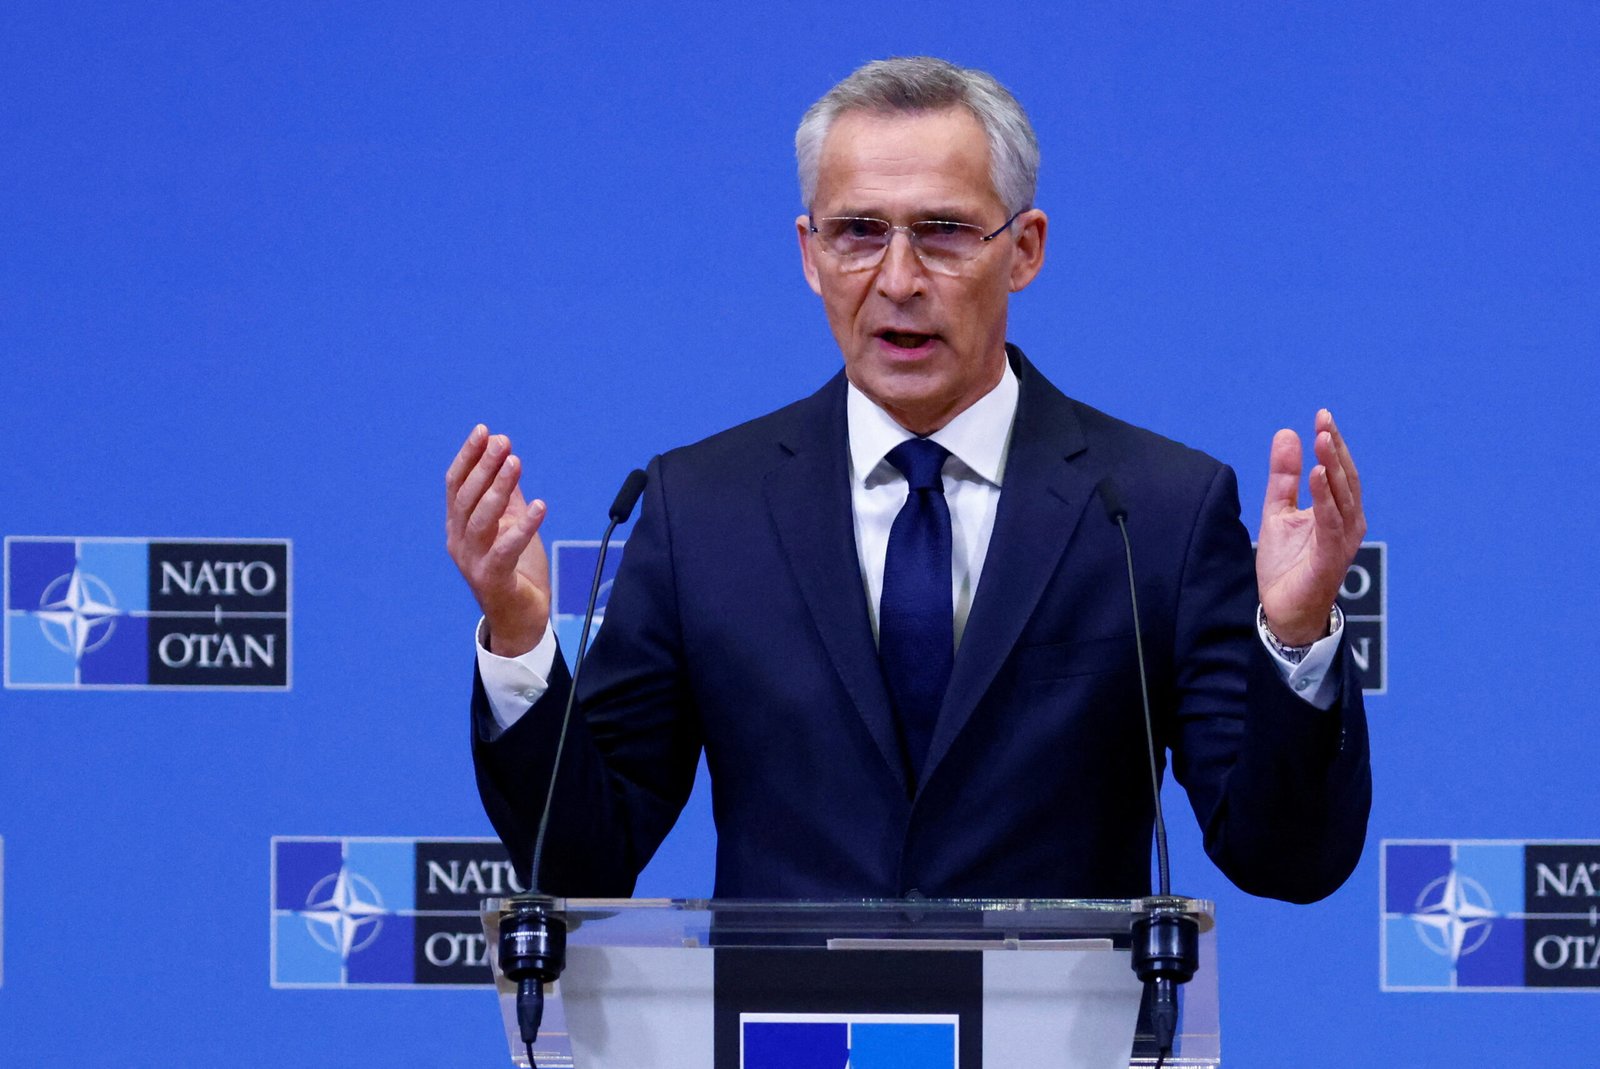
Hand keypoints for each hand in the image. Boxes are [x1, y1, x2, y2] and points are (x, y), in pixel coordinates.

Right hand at [445, 424, 550, 656]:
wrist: (520, 621)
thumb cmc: (516, 570)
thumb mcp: (511, 525)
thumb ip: (508, 497)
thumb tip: (509, 458)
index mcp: (459, 526)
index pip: (457, 485)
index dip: (469, 456)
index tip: (484, 430)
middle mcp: (459, 542)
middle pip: (467, 497)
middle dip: (484, 466)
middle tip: (503, 442)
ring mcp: (472, 562)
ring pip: (480, 520)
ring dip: (498, 489)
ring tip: (516, 464)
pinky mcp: (492, 579)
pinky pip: (505, 549)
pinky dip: (522, 526)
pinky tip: (540, 506)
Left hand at [1256, 409, 1365, 645]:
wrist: (1283, 610)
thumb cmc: (1288, 563)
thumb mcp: (1279, 511)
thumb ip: (1284, 476)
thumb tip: (1287, 433)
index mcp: (1337, 511)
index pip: (1338, 470)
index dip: (1332, 443)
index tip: (1322, 416)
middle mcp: (1347, 523)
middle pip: (1345, 478)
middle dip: (1335, 448)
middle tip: (1324, 420)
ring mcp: (1342, 540)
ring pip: (1342, 497)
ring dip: (1334, 466)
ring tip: (1322, 440)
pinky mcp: (1330, 557)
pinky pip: (1331, 523)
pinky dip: (1326, 498)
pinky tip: (1319, 476)